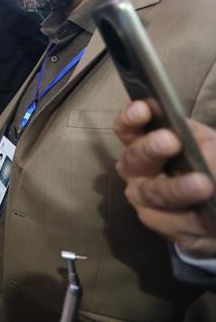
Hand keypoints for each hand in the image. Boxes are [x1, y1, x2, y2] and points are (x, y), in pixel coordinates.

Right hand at [114, 100, 215, 254]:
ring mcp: (144, 200)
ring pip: (153, 194)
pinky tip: (210, 212)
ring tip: (203, 184)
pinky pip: (176, 223)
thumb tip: (204, 154)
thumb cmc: (204, 163)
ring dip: (177, 189)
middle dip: (150, 149)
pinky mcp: (161, 225)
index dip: (130, 119)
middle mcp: (135, 171)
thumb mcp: (206, 144)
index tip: (142, 109)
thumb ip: (202, 143)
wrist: (214, 203)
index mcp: (142, 143)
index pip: (127, 129)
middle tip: (170, 141)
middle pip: (134, 159)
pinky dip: (196, 216)